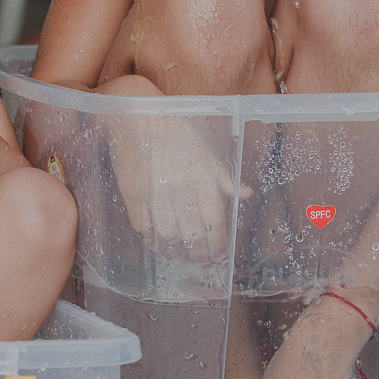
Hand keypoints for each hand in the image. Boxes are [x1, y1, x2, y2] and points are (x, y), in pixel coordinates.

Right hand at [105, 115, 237, 263]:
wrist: (135, 116)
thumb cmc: (174, 129)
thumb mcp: (205, 149)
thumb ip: (225, 176)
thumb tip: (246, 194)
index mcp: (202, 177)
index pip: (215, 221)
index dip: (219, 244)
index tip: (221, 256)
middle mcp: (180, 188)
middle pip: (193, 235)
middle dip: (200, 255)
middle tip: (203, 262)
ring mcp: (154, 193)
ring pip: (168, 237)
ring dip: (176, 252)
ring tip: (181, 256)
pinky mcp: (132, 194)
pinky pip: (143, 228)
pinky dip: (152, 241)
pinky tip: (159, 245)